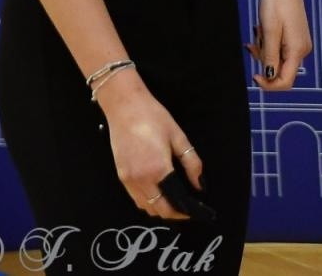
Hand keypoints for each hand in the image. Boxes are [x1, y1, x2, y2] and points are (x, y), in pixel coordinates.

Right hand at [96, 75, 202, 221]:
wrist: (125, 108)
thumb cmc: (155, 119)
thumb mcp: (179, 138)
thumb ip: (192, 164)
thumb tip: (200, 186)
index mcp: (158, 170)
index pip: (173, 202)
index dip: (186, 211)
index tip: (199, 212)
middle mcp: (140, 180)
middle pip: (158, 209)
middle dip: (174, 213)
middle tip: (189, 209)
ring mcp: (127, 180)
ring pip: (145, 206)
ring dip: (160, 209)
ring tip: (176, 202)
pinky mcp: (120, 176)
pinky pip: (135, 198)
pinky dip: (148, 201)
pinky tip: (159, 193)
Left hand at [248, 0, 311, 89]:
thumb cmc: (276, 5)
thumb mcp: (269, 31)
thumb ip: (270, 56)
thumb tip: (270, 76)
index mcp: (297, 50)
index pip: (285, 81)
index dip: (268, 84)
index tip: (254, 74)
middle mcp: (302, 50)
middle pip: (280, 71)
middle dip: (263, 61)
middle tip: (254, 42)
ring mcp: (299, 44)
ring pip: (277, 60)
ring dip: (264, 50)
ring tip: (259, 30)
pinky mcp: (295, 39)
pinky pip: (279, 51)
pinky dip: (268, 45)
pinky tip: (262, 31)